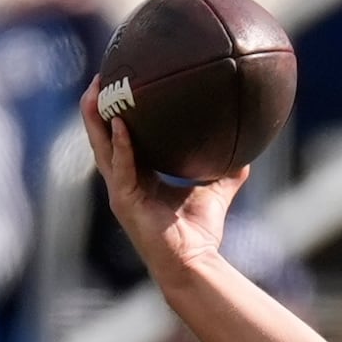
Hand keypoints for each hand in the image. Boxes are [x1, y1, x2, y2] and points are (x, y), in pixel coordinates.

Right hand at [83, 95, 242, 286]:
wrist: (194, 265)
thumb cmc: (199, 235)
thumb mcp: (214, 194)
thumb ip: (225, 172)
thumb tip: (246, 152)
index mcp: (137, 178)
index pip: (119, 139)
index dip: (113, 114)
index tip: (117, 85)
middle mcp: (123, 182)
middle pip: (101, 137)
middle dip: (96, 107)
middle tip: (99, 76)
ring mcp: (120, 192)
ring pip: (100, 148)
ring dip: (96, 118)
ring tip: (96, 91)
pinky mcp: (125, 202)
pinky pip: (120, 167)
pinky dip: (121, 145)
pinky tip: (121, 123)